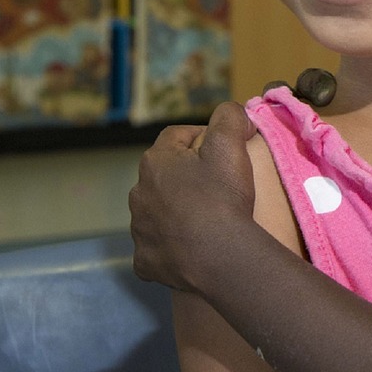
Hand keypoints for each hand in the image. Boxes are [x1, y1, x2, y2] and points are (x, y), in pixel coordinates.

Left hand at [129, 101, 257, 291]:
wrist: (219, 257)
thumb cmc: (222, 197)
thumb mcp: (230, 145)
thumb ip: (229, 117)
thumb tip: (233, 111)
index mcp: (155, 162)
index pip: (177, 136)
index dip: (202, 137)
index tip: (225, 148)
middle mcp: (138, 193)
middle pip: (165, 174)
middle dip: (187, 175)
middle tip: (218, 184)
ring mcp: (139, 229)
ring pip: (158, 211)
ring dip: (177, 209)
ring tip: (208, 217)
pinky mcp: (145, 260)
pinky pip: (158, 246)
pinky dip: (172, 244)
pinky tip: (193, 246)